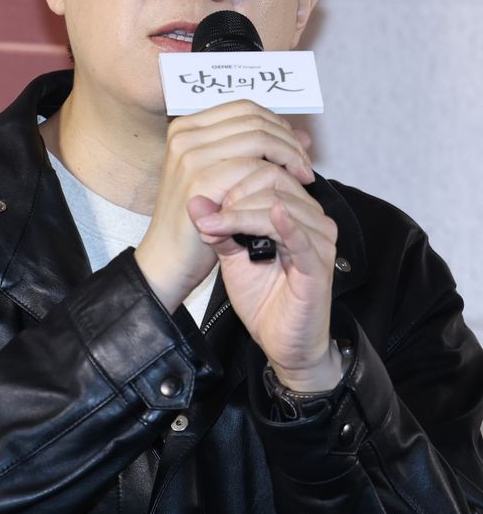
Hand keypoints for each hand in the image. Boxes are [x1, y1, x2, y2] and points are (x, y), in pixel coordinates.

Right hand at [134, 100, 313, 312]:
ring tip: (303, 177)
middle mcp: (184, 135)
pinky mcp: (200, 179)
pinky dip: (279, 175)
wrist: (167, 259)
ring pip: (259, 138)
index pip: (244, 108)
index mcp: (186, 128)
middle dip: (288, 140)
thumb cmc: (197, 221)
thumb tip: (303, 135)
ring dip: (289, 155)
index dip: (277, 123)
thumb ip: (258, 152)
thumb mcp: (227, 178)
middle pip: (253, 119)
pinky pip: (254, 166)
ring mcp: (190, 155)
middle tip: (305, 164)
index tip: (296, 147)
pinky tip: (290, 191)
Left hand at [188, 163, 340, 391]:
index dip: (234, 180)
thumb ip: (219, 227)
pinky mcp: (319, 265)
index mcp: (295, 210)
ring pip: (281, 206)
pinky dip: (282, 226)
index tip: (206, 201)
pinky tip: (269, 218)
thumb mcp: (232, 255)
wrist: (280, 341)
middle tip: (210, 218)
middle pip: (275, 183)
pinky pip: (301, 238)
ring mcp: (319, 240)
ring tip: (216, 229)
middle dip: (236, 196)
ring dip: (242, 215)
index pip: (268, 172)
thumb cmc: (263, 296)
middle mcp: (312, 219)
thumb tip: (194, 199)